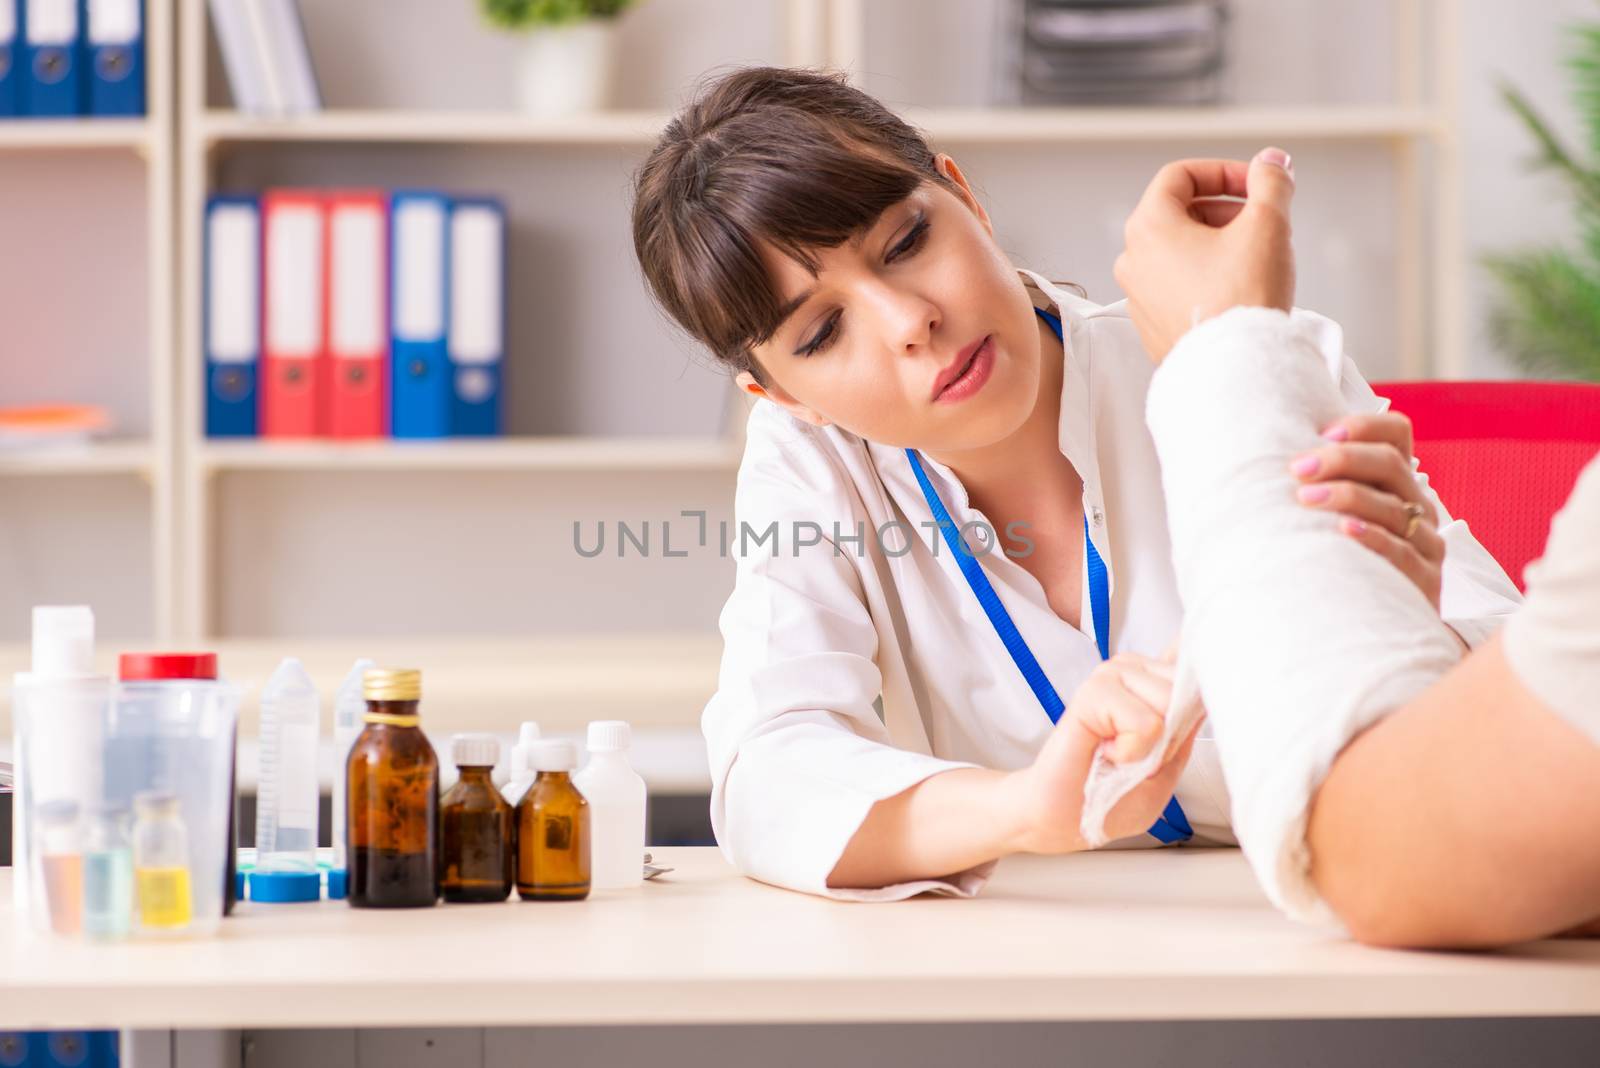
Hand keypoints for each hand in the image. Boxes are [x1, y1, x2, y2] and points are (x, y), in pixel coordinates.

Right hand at [1004, 653, 1201, 853]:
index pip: (1192, 665)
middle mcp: (1130, 671)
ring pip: (1169, 701)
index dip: (1195, 701)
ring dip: (1150, 747)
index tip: (1170, 738)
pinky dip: (1131, 751)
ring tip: (1119, 755)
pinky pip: (1145, 722)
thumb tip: (1200, 686)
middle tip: (1136, 756)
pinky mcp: (1091, 693)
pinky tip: (1106, 753)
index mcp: (1149, 683)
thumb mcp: (1169, 765)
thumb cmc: (1112, 797)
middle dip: (1170, 737)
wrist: (1065, 820)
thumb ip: (1185, 726)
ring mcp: (1109, 677)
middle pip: (1186, 689)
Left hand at [1113, 148, 1297, 361]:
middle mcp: (1132, 260)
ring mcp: (1138, 296)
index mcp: (1147, 227)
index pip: (1181, 176)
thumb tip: (1272, 162)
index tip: (1258, 185)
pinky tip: (1239, 290)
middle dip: (1226, 209)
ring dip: (1219, 243)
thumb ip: (1270, 182)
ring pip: (1180, 251)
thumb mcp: (1267, 224)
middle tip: (1263, 221)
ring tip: (1256, 257)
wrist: (1235, 369)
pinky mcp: (1152, 326)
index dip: (1225, 171)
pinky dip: (1206, 276)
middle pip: (1179, 213)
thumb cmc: (1242, 298)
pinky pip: (1178, 286)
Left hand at [1291, 410, 1443, 609]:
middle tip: (1299, 469)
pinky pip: (1403, 552)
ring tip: (1306, 499)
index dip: (1364, 425)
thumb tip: (1269, 460)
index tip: (1322, 434)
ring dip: (1348, 496)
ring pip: (1395, 507)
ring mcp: (1427, 543)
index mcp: (1398, 483)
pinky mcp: (1428, 580)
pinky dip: (1372, 537)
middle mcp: (1418, 507)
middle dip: (1343, 460)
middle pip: (1391, 464)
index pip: (1397, 433)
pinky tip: (1343, 530)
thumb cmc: (1341, 564)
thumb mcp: (1332, 519)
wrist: (1375, 628)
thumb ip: (1318, 488)